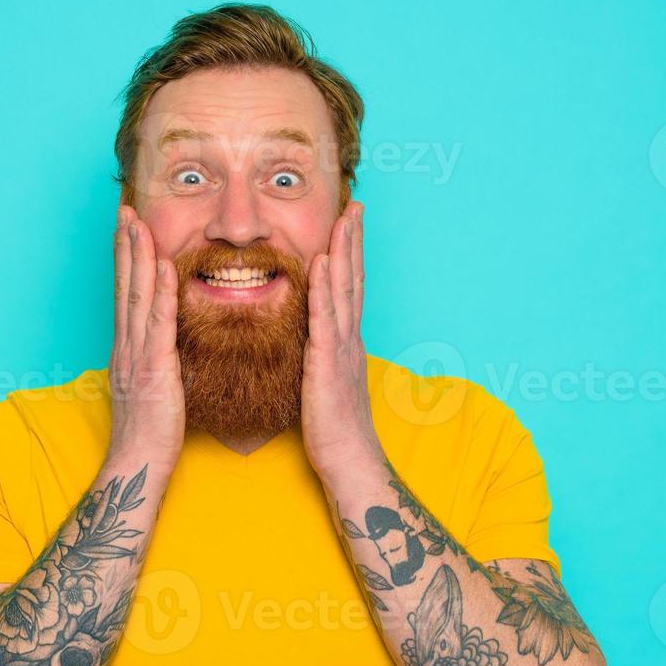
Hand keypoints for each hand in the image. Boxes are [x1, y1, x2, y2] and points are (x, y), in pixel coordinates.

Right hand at [106, 206, 184, 467]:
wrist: (139, 464)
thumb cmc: (152, 433)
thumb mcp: (156, 387)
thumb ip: (159, 360)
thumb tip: (170, 344)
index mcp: (128, 349)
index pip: (126, 294)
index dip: (126, 259)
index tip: (127, 228)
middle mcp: (126, 346)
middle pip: (124, 286)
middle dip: (125, 245)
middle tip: (125, 209)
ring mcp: (136, 356)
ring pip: (135, 296)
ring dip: (137, 256)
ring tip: (137, 222)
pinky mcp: (153, 370)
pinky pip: (158, 324)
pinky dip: (159, 293)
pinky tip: (163, 267)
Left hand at [302, 201, 385, 487]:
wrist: (347, 461)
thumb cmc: (332, 431)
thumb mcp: (323, 383)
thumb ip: (320, 358)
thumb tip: (311, 344)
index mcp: (345, 343)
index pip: (348, 289)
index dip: (349, 255)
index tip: (348, 224)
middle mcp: (348, 339)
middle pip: (352, 279)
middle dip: (353, 240)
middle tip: (355, 204)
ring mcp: (341, 348)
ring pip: (344, 290)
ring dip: (344, 251)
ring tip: (344, 217)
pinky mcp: (327, 363)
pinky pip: (325, 319)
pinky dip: (324, 289)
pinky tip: (322, 263)